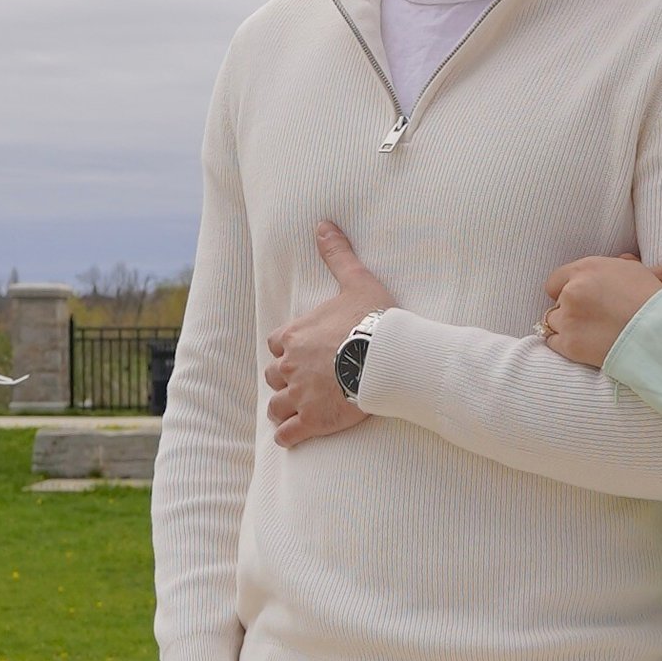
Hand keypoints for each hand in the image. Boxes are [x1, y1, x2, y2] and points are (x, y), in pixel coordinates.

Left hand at [266, 223, 391, 448]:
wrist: (388, 358)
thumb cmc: (374, 320)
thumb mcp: (356, 281)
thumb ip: (337, 255)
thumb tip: (323, 224)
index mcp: (296, 335)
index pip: (277, 342)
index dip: (288, 348)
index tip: (301, 351)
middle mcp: (290, 365)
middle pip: (273, 374)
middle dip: (284, 378)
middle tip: (302, 382)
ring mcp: (299, 395)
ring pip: (276, 405)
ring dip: (282, 408)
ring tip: (293, 411)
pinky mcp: (312, 421)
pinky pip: (287, 434)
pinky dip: (288, 435)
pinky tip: (295, 435)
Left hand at [541, 255, 661, 368]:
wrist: (661, 334)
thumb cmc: (653, 302)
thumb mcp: (637, 272)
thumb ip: (617, 267)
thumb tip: (622, 261)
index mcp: (587, 269)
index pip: (557, 279)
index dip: (566, 290)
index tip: (577, 299)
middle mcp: (573, 291)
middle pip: (557, 301)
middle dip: (571, 309)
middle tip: (590, 317)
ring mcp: (569, 318)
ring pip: (553, 321)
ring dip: (568, 326)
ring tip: (589, 332)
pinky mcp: (570, 344)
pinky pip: (553, 342)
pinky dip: (564, 344)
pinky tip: (582, 344)